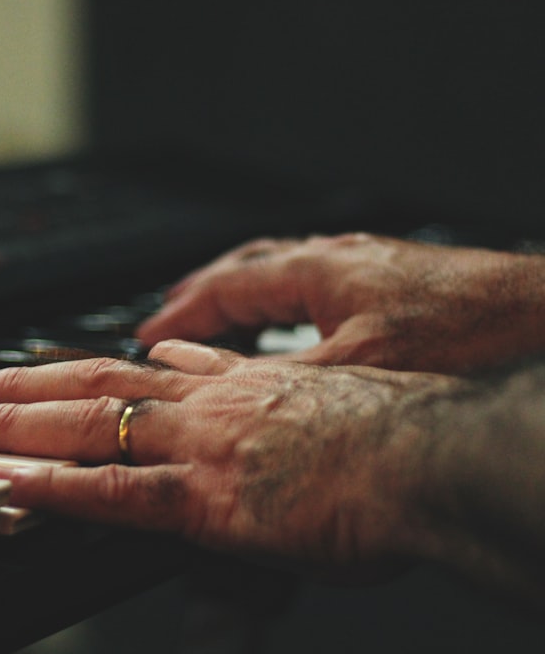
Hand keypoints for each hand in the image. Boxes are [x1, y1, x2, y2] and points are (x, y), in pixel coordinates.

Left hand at [0, 341, 463, 579]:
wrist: (433, 456)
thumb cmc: (397, 434)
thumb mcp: (319, 392)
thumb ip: (256, 384)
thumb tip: (210, 370)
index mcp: (235, 385)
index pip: (138, 371)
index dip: (79, 371)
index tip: (37, 372)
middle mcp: (204, 407)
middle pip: (92, 383)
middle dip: (21, 387)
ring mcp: (199, 448)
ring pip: (86, 426)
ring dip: (15, 424)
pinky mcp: (207, 499)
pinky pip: (111, 491)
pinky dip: (52, 485)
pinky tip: (7, 482)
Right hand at [135, 233, 544, 373]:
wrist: (542, 318)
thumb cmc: (465, 335)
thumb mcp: (357, 370)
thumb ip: (286, 379)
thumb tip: (229, 395)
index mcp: (318, 271)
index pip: (227, 284)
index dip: (181, 311)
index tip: (148, 332)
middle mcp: (337, 259)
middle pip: (248, 268)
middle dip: (202, 295)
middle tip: (168, 319)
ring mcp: (366, 267)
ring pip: (283, 274)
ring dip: (243, 296)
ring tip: (217, 320)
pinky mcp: (393, 282)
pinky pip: (315, 286)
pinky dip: (284, 305)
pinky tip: (294, 328)